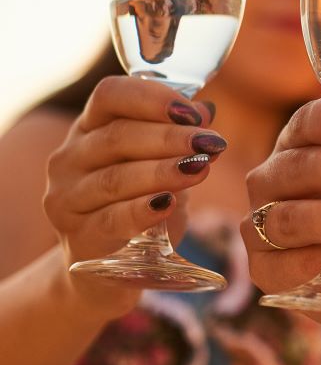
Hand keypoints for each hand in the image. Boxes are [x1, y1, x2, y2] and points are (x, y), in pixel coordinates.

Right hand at [43, 76, 220, 314]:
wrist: (109, 269)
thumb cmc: (141, 204)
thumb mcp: (164, 166)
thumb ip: (181, 140)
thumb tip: (206, 111)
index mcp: (89, 129)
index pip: (110, 95)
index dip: (152, 98)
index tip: (194, 113)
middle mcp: (69, 159)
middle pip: (118, 137)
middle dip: (170, 137)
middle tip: (211, 142)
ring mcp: (66, 199)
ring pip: (115, 178)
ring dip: (162, 171)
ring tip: (200, 168)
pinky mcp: (78, 239)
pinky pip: (111, 219)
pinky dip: (142, 209)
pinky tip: (169, 202)